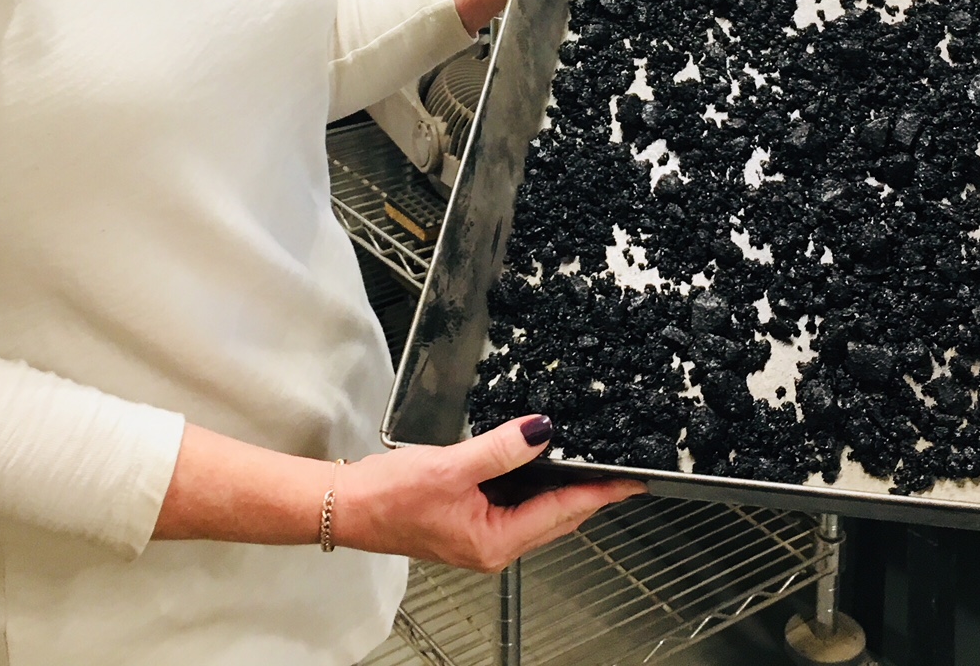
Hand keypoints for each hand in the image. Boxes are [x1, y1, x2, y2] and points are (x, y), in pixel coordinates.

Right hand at [333, 416, 643, 571]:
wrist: (346, 507)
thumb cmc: (388, 496)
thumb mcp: (451, 466)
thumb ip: (501, 449)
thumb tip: (542, 432)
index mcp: (494, 541)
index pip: (563, 512)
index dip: (601, 494)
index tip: (632, 482)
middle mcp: (492, 546)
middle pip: (557, 517)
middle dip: (590, 494)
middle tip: (622, 471)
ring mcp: (481, 536)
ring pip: (538, 511)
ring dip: (563, 489)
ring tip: (590, 463)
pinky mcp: (469, 523)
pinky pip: (515, 504)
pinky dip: (533, 485)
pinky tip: (537, 463)